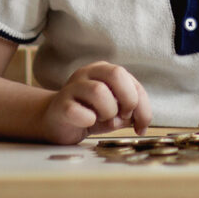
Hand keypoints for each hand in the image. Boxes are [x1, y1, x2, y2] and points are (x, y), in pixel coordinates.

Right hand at [37, 61, 151, 144]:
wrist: (55, 123)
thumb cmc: (89, 114)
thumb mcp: (114, 111)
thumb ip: (130, 111)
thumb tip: (140, 121)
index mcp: (104, 70)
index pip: (133, 82)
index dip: (143, 106)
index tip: (140, 126)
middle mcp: (88, 73)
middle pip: (117, 74)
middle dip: (128, 100)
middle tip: (122, 117)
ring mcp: (72, 87)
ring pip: (99, 91)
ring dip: (108, 111)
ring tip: (102, 119)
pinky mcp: (60, 104)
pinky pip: (78, 111)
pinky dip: (88, 120)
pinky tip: (86, 122)